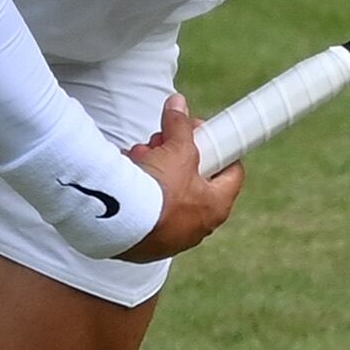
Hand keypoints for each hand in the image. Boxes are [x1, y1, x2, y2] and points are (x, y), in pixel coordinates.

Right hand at [115, 93, 245, 260]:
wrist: (117, 221)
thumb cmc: (157, 191)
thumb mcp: (175, 149)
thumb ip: (180, 126)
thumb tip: (178, 104)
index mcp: (215, 206)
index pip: (232, 172)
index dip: (219, 148)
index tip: (203, 134)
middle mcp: (197, 227)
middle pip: (194, 182)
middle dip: (177, 157)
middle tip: (163, 144)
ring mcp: (171, 238)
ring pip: (167, 196)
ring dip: (155, 172)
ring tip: (140, 159)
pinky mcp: (145, 244)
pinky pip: (145, 210)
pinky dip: (137, 193)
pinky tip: (126, 178)